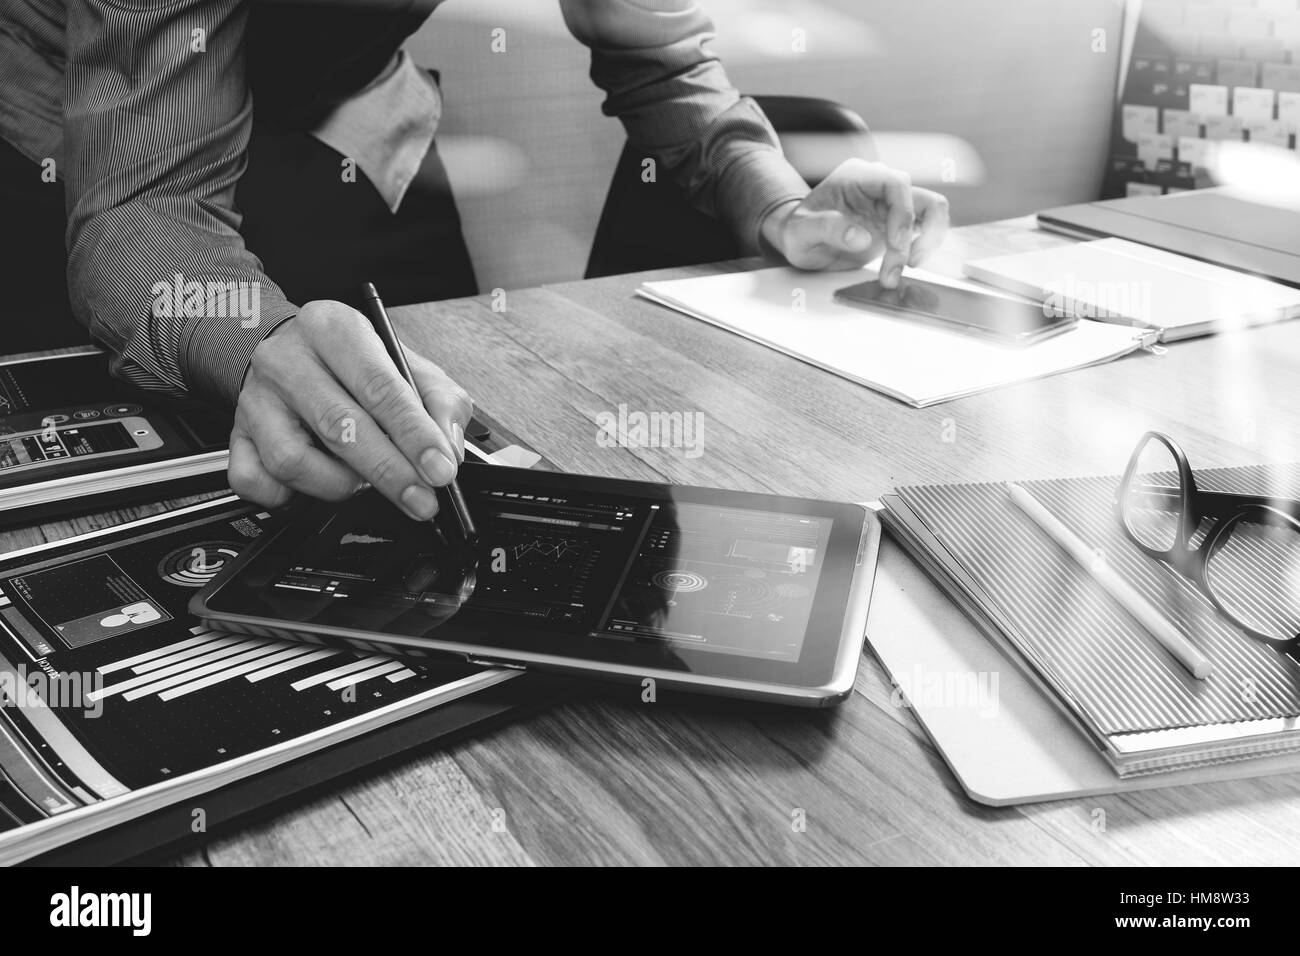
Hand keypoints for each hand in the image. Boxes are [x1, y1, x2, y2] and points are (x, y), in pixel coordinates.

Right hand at [228, 300, 471, 518]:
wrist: (295, 351)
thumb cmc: (354, 363)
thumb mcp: (409, 363)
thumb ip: (440, 401)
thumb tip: (447, 449)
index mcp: (334, 329)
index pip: (379, 387)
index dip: (414, 435)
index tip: (439, 470)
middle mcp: (287, 360)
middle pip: (339, 426)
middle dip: (388, 472)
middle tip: (421, 499)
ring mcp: (255, 400)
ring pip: (292, 461)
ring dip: (338, 484)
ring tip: (362, 480)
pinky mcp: (236, 435)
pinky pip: (254, 481)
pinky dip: (288, 496)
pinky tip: (315, 483)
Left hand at [760, 158, 949, 286]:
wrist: (800, 240)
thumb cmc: (798, 231)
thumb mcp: (801, 231)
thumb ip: (827, 228)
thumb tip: (860, 237)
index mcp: (859, 176)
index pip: (896, 184)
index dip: (903, 213)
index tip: (896, 245)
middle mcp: (880, 186)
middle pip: (923, 200)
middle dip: (919, 236)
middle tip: (902, 266)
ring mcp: (891, 205)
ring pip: (932, 214)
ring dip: (926, 244)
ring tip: (900, 272)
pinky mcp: (898, 225)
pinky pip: (925, 231)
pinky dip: (922, 250)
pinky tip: (901, 268)